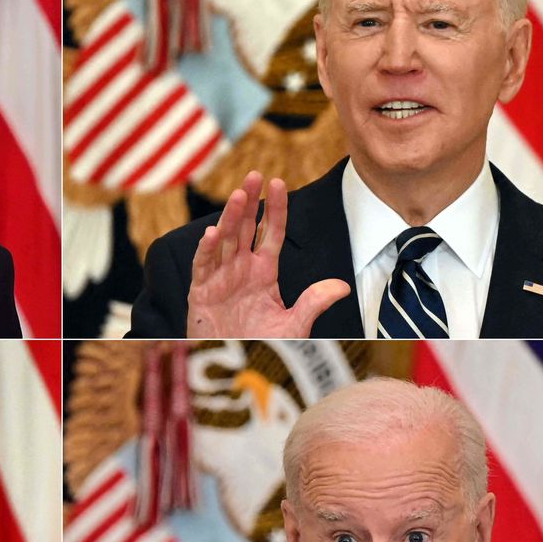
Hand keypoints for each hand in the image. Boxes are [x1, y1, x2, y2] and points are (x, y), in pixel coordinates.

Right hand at [186, 170, 349, 337]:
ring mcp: (220, 277)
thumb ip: (313, 303)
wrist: (233, 366)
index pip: (270, 232)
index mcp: (263, 271)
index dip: (275, 208)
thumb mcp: (293, 325)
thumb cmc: (259, 344)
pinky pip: (203, 265)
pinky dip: (207, 250)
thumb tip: (342, 286)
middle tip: (255, 175)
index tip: (279, 183)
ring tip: (239, 195)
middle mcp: (241, 268)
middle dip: (250, 201)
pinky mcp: (200, 290)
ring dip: (230, 217)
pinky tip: (213, 234)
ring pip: (225, 239)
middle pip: (245, 227)